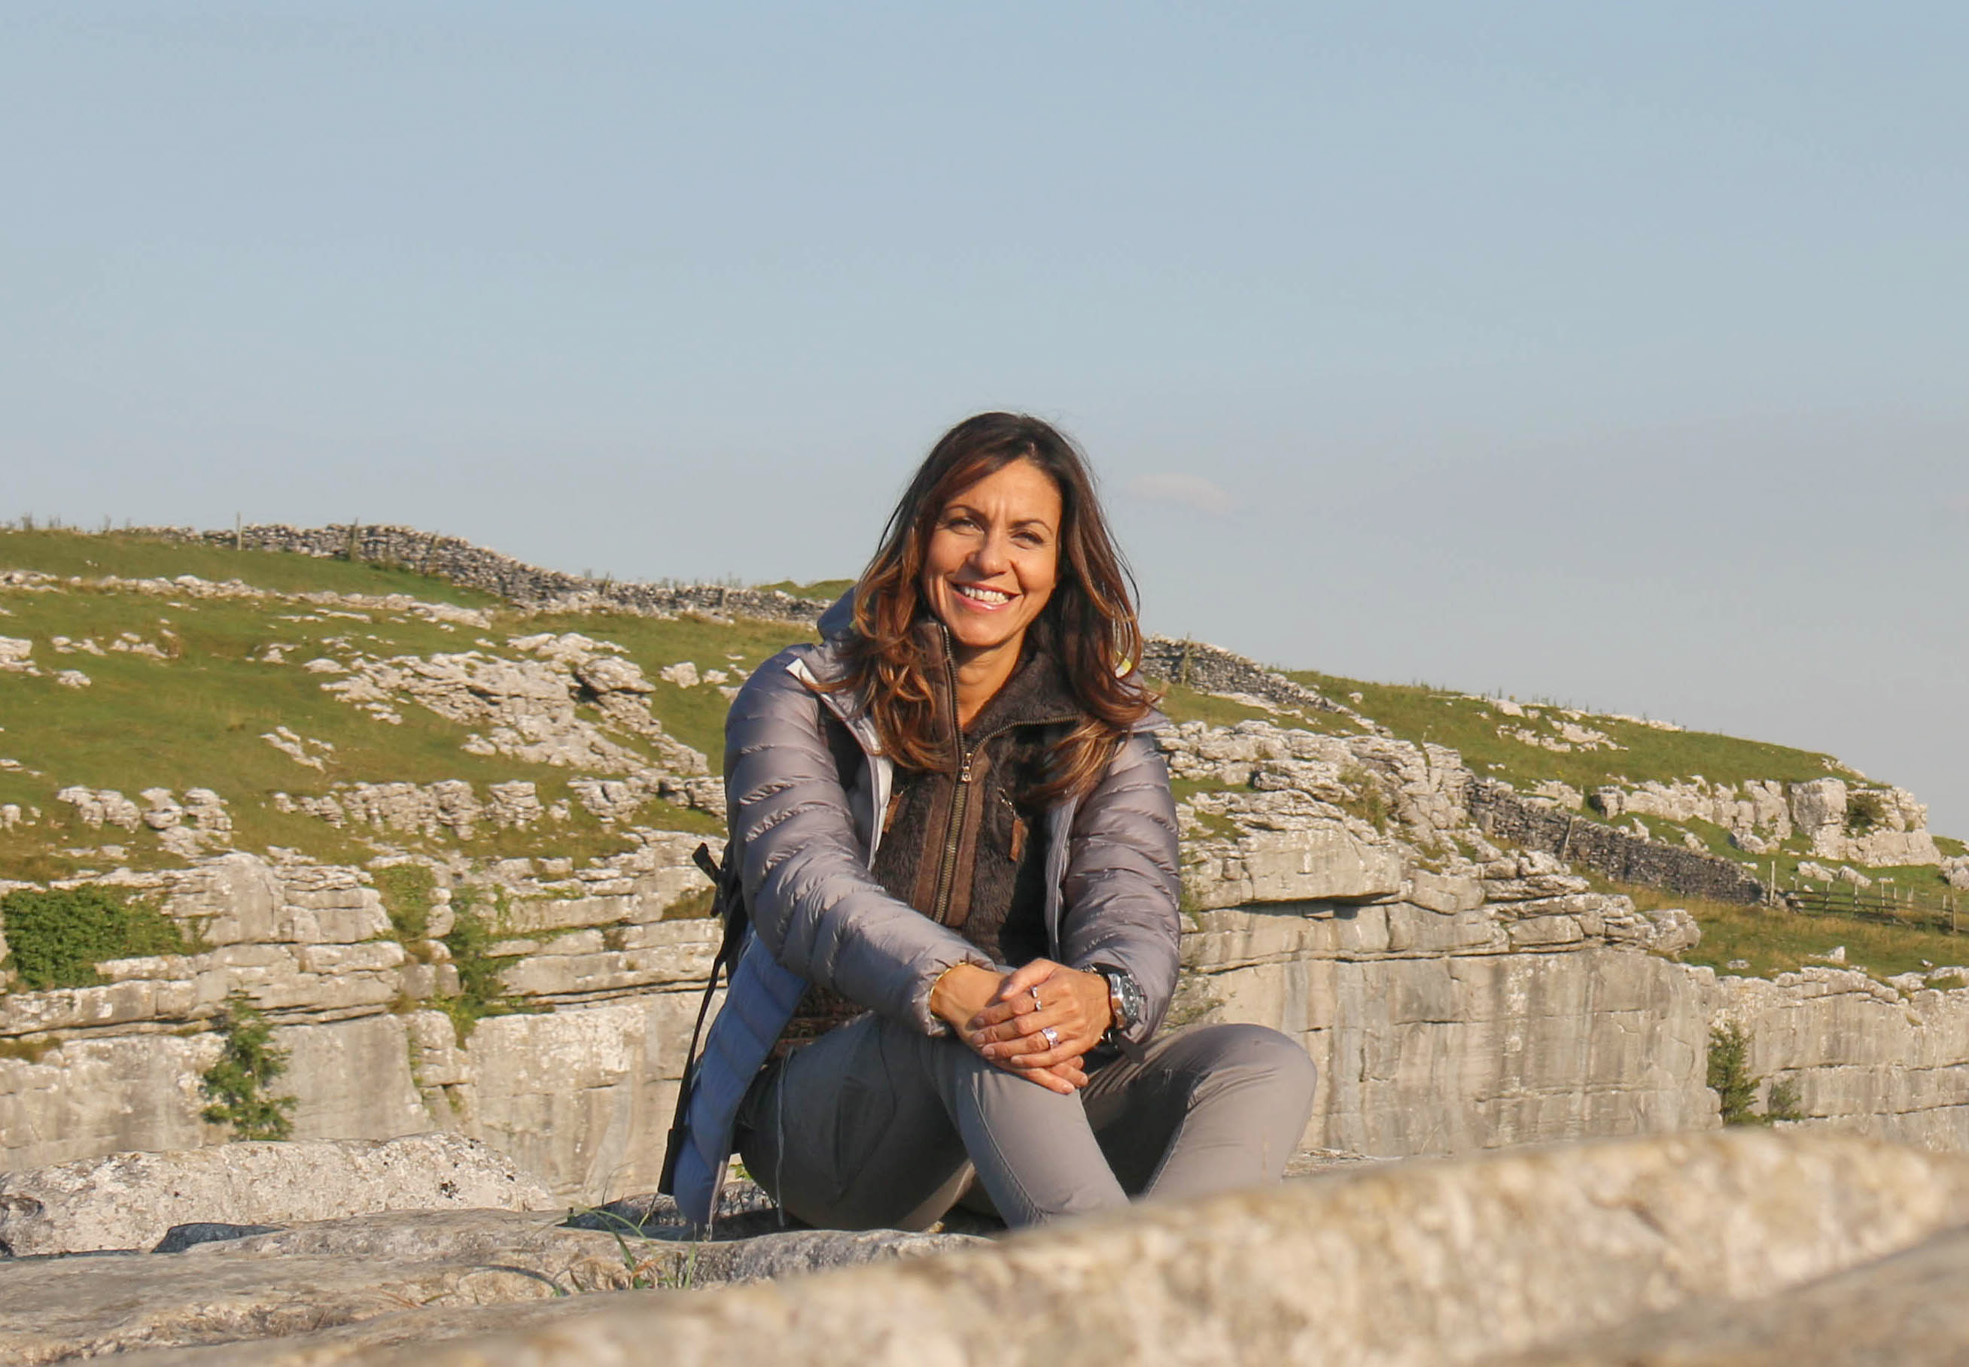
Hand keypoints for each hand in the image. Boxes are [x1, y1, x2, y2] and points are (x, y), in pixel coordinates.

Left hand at [968, 959, 1111, 1076]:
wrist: (1104, 998)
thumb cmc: (1067, 981)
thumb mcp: (1047, 968)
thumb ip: (1023, 976)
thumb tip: (1002, 994)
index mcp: (1058, 986)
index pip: (1020, 1003)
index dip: (996, 1013)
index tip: (978, 1019)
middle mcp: (1068, 1008)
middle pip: (1025, 1025)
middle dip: (998, 1034)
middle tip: (978, 1038)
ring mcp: (1075, 1028)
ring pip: (1037, 1043)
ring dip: (1009, 1050)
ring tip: (989, 1052)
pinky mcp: (1080, 1044)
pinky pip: (1054, 1057)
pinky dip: (1033, 1061)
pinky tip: (1014, 1060)